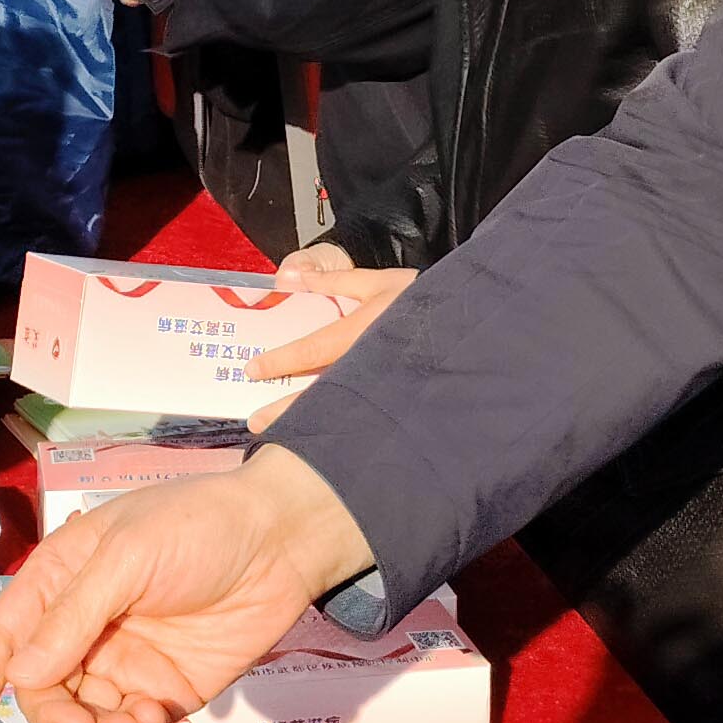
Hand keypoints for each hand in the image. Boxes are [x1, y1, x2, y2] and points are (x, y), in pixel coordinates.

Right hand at [0, 450, 372, 722]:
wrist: (283, 539)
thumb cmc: (196, 527)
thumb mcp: (126, 557)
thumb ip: (75, 618)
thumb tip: (22, 674)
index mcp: (61, 582)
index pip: (3, 635)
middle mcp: (84, 628)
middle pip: (40, 688)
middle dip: (51, 715)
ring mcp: (125, 662)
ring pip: (82, 716)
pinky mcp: (166, 690)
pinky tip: (150, 721)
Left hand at [243, 248, 411, 427]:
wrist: (471, 325)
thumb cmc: (423, 300)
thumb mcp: (378, 283)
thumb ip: (334, 282)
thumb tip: (291, 278)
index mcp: (365, 330)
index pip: (314, 348)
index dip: (281, 361)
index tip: (252, 370)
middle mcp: (373, 363)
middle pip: (321, 391)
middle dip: (288, 409)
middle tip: (257, 421)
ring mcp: (386, 387)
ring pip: (340, 410)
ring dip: (309, 423)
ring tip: (283, 436)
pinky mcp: (399, 402)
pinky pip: (363, 417)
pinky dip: (339, 429)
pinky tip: (324, 444)